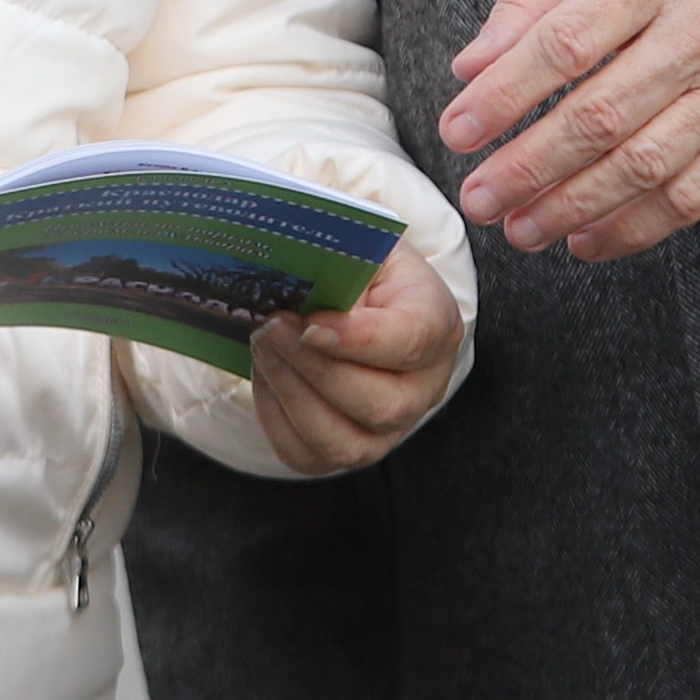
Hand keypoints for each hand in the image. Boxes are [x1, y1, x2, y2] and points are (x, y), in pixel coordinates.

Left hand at [243, 245, 457, 475]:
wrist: (360, 293)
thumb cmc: (362, 266)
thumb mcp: (361, 244)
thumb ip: (341, 262)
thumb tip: (299, 288)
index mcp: (437, 324)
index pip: (412, 341)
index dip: (360, 339)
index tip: (312, 325)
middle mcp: (423, 387)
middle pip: (380, 404)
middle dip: (315, 368)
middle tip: (272, 328)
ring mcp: (390, 428)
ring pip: (343, 442)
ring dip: (291, 394)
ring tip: (262, 347)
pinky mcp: (349, 447)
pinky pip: (307, 455)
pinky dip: (276, 418)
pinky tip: (265, 375)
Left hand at [441, 0, 699, 263]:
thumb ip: (532, 1)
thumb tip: (471, 66)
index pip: (565, 42)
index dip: (504, 95)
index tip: (458, 130)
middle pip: (601, 115)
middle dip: (528, 167)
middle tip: (480, 198)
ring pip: (644, 166)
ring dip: (572, 208)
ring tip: (521, 227)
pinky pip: (692, 197)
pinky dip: (633, 229)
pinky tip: (585, 239)